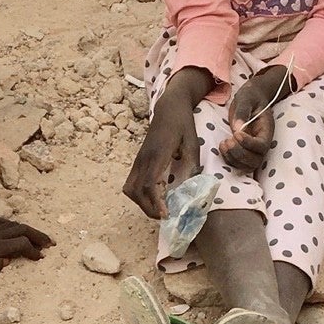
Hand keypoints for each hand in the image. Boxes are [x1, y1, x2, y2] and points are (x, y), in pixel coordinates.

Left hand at [0, 218, 51, 282]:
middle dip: (38, 237)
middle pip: (22, 230)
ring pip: (14, 224)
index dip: (33, 251)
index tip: (40, 258)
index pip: (20, 245)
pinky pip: (2, 221)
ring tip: (39, 237)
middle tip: (51, 244)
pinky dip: (14, 224)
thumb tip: (6, 262)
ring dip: (29, 230)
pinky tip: (16, 228)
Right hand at [124, 73, 205, 219]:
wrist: (169, 107)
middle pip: (136, 191)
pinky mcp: (138, 161)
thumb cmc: (183, 124)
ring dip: (141, 203)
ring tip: (158, 208)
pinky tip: (154, 197)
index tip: (166, 215)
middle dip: (148, 208)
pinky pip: (131, 183)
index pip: (150, 184)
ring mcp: (138, 160)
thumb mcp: (193, 144)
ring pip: (130, 189)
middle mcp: (144, 159)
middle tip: (165, 216)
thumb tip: (190, 190)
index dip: (156, 202)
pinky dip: (139, 195)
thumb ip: (191, 166)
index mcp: (158, 154)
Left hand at [222, 65, 288, 170]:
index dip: (249, 144)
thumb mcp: (246, 98)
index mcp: (267, 130)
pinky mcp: (244, 151)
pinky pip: (239, 164)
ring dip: (234, 159)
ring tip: (223, 144)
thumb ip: (243, 111)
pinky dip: (229, 160)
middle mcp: (262, 142)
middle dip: (239, 154)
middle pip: (255, 160)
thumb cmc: (250, 96)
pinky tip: (222, 146)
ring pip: (247, 165)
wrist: (251, 98)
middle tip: (228, 140)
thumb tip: (237, 128)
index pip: (262, 146)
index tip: (236, 134)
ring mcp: (253, 149)